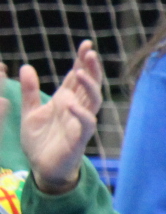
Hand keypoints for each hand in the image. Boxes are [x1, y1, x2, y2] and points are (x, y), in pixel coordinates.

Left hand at [2, 42, 103, 195]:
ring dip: (89, 87)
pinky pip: (86, 124)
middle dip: (91, 68)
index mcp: (66, 100)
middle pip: (89, 85)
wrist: (42, 168)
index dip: (82, 61)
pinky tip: (72, 104)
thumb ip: (30, 91)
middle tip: (89, 52)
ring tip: (80, 72)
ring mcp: (80, 122)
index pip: (77, 77)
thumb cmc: (40, 141)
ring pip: (92, 101)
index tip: (86, 44)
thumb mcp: (30, 112)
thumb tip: (26, 66)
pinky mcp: (79, 138)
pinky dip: (81, 114)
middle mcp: (76, 108)